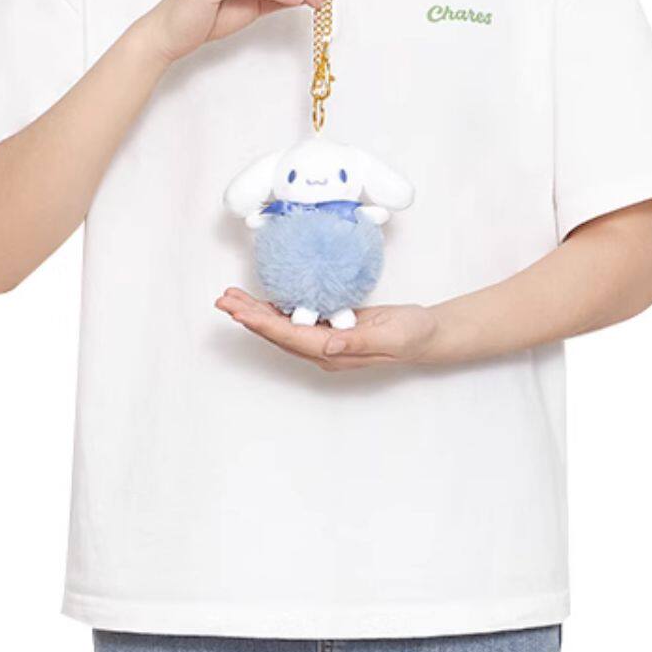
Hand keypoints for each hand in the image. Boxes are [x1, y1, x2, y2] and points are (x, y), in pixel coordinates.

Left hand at [216, 289, 442, 367]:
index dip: (262, 325)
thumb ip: (357, 341)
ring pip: (283, 326)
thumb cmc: (413, 335)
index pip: (290, 338)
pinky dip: (275, 308)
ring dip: (256, 312)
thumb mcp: (391, 337)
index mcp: (334, 354)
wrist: (428, 334)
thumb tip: (324, 346)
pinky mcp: (331, 326)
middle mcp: (324, 350)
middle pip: (278, 333)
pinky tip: (261, 300)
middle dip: (249, 317)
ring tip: (232, 298)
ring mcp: (326, 339)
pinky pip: (296, 318)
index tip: (239, 312)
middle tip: (224, 301)